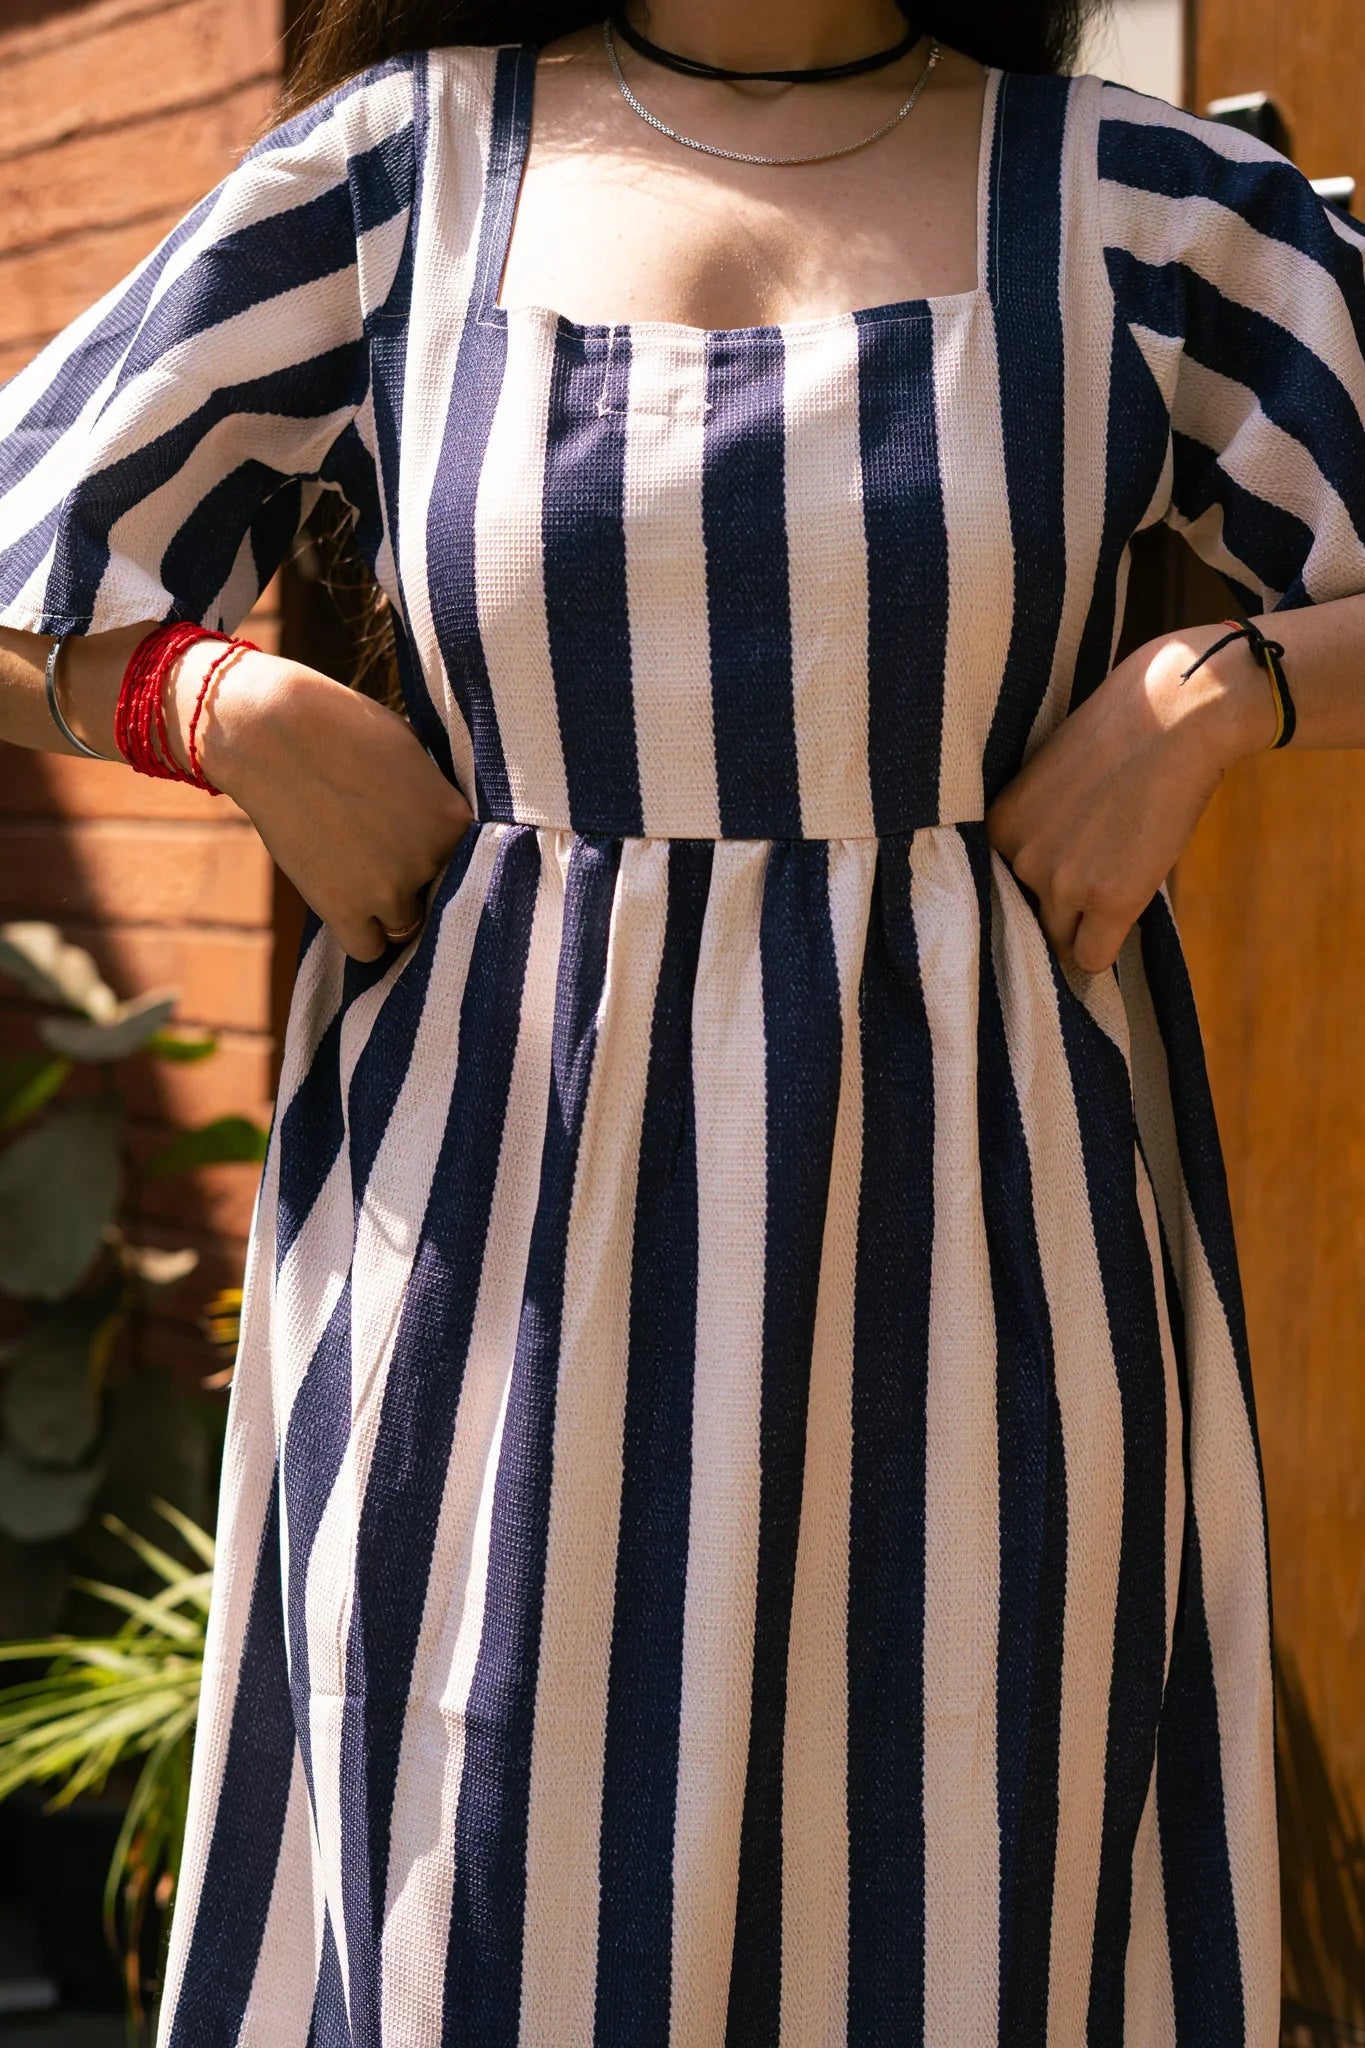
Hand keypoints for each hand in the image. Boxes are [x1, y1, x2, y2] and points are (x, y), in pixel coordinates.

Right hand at [172, 643, 472, 961]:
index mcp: (456, 818)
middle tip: (380, 852)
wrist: (273, 732)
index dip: (440, 853)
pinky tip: (348, 907)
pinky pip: (369, 949)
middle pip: (440, 894)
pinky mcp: (343, 909)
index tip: (414, 839)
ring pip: (406, 926)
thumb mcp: (410, 752)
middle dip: (416, 879)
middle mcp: (431, 859)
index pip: (470, 861)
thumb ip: (432, 798)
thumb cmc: (340, 727)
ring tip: (360, 874)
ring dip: (389, 909)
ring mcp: (389, 889)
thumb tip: (441, 825)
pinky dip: (362, 935)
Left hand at [985, 626, 1275, 973]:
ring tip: (1120, 882)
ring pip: (1062, 941)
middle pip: (1031, 917)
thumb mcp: (1053, 774)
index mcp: (1000, 826)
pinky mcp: (1110, 898)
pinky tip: (1124, 922)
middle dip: (1062, 906)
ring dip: (1087, 925)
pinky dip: (1106, 949)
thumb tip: (1049, 874)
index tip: (1065, 876)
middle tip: (1100, 878)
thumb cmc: (1123, 728)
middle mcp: (1019, 858)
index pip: (1003, 888)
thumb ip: (1041, 825)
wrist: (1176, 713)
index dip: (1037, 885)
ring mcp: (1061, 882)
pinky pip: (1093, 958)